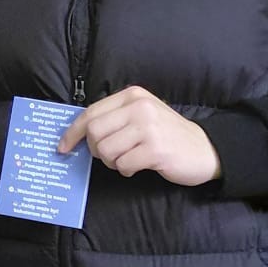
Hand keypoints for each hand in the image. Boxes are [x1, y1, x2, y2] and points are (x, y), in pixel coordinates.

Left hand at [60, 86, 221, 185]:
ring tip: (128, 160)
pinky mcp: (155, 149)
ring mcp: (148, 127)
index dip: (72, 132)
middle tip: (109, 156)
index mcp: (132, 96)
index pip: (90, 113)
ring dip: (112, 162)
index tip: (63, 146)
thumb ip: (114, 118)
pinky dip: (126, 170)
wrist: (204, 149)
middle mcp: (139, 107)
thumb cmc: (167, 134)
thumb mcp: (141, 115)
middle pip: (94, 132)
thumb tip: (78, 133)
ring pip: (106, 150)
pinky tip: (138, 166)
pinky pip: (123, 165)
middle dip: (95, 150)